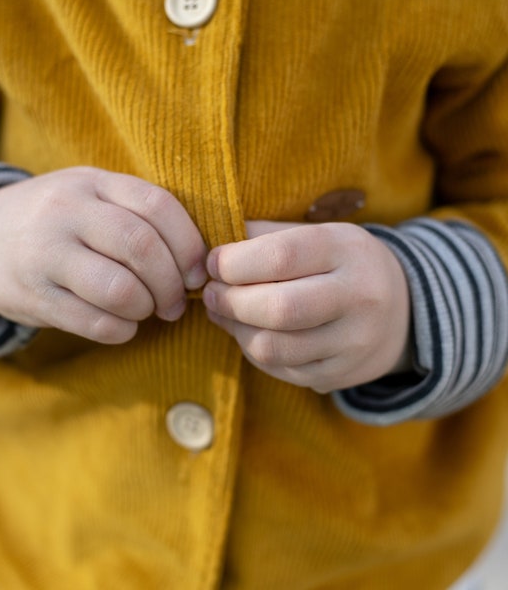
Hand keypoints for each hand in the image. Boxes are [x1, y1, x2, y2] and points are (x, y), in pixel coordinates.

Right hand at [0, 167, 206, 343]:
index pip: (158, 206)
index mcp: (93, 182)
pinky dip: (121, 331)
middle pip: (141, 247)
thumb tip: (198, 263)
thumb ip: (138, 215)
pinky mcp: (33, 296)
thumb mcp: (90, 197)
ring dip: (146, 309)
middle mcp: (67, 211)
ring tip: (147, 312)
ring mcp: (45, 253)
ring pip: (119, 289)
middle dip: (171, 284)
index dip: (189, 245)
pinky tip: (123, 326)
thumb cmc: (56, 221)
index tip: (196, 273)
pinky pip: (94, 323)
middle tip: (176, 303)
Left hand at [202, 220, 411, 392]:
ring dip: (234, 329)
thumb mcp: (316, 235)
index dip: (234, 263)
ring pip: (274, 348)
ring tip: (222, 312)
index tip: (212, 262)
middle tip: (210, 292)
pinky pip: (280, 370)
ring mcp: (353, 342)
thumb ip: (265, 236)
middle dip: (229, 301)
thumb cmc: (341, 264)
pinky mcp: (340, 374)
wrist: (402, 310)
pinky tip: (247, 331)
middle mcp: (358, 297)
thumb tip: (208, 245)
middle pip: (277, 309)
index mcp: (347, 250)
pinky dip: (252, 350)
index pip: (281, 257)